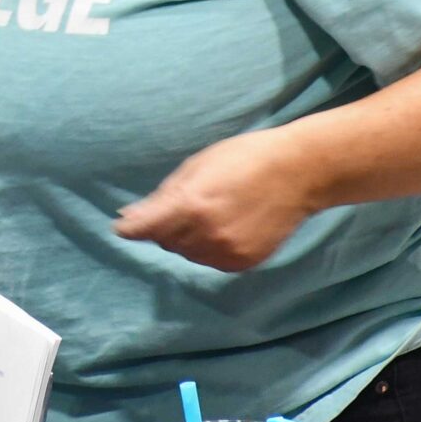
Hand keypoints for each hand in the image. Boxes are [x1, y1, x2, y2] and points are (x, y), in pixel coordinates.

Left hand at [113, 128, 321, 271]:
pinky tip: (223, 226)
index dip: (130, 229)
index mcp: (191, 205)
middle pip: (165, 242)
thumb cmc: (243, 158)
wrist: (297, 173)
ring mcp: (227, 252)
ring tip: (209, 213)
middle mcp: (206, 235)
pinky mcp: (243, 263)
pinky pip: (210, 261)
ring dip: (186, 238)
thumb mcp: (196, 167)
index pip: (145, 229)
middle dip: (165, 227)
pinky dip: (208, 247)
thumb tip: (128, 218)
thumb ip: (162, 197)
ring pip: (187, 254)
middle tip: (185, 205)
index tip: (122, 227)